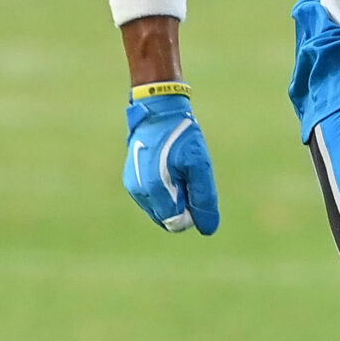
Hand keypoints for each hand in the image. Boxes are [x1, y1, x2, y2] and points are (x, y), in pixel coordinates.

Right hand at [122, 91, 218, 234]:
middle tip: (187, 176)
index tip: (194, 187)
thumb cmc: (181, 137)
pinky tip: (168, 168)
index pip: (176, 222)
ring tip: (176, 170)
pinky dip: (163, 191)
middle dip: (181, 205)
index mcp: (155, 189)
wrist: (158, 112)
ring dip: (172, 198)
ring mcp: (133, 186)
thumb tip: (208, 228)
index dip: (191, 212)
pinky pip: (152, 199)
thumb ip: (203, 198)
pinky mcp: (131, 180)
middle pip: (166, 219)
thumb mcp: (199, 165)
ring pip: (159, 210)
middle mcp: (139, 192)